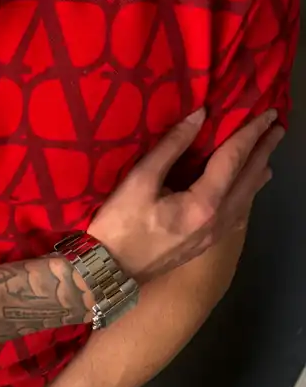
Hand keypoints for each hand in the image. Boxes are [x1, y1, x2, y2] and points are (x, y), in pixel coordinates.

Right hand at [89, 109, 283, 282]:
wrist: (109, 271)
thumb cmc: (119, 226)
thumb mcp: (139, 180)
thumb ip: (171, 147)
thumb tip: (199, 116)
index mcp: (203, 203)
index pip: (233, 159)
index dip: (250, 134)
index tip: (267, 114)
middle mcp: (217, 221)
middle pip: (247, 180)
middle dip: (263, 152)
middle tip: (277, 130)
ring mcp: (212, 236)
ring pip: (244, 201)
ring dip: (256, 175)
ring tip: (266, 158)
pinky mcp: (203, 245)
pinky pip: (236, 216)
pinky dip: (245, 197)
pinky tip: (244, 195)